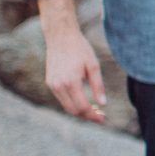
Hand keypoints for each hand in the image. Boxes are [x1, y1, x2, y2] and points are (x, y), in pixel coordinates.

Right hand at [37, 0, 106, 123]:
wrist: (60, 36)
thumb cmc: (80, 48)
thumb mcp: (93, 65)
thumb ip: (98, 85)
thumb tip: (103, 104)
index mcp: (70, 82)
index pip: (82, 107)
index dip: (93, 116)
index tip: (104, 119)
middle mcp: (58, 86)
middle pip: (73, 110)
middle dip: (88, 116)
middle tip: (101, 116)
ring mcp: (52, 85)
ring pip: (67, 106)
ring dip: (80, 112)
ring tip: (94, 110)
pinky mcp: (50, 83)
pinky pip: (62, 99)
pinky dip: (72, 104)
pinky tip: (83, 102)